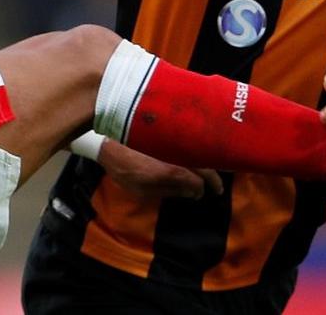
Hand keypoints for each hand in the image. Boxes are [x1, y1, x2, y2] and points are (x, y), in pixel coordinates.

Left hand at [98, 139, 223, 198]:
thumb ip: (169, 190)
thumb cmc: (124, 169)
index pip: (198, 182)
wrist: (108, 141)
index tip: (200, 195)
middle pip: (206, 165)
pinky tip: (200, 157)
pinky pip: (192, 141)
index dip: (201, 190)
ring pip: (201, 151)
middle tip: (217, 188)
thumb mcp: (143, 190)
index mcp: (172, 170)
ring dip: (209, 163)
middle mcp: (178, 154)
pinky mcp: (172, 132)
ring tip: (210, 173)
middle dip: (214, 178)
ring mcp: (176, 141)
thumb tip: (192, 192)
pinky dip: (199, 150)